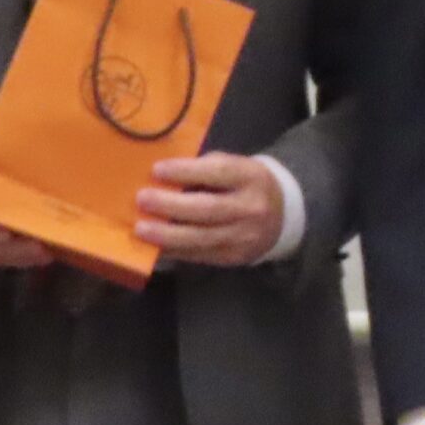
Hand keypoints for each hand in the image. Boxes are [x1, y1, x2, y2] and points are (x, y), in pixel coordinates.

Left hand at [134, 153, 283, 266]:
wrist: (283, 216)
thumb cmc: (247, 184)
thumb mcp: (236, 167)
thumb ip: (206, 169)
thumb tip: (163, 176)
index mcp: (251, 177)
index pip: (218, 172)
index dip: (186, 171)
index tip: (157, 170)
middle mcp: (251, 208)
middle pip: (208, 208)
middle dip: (171, 205)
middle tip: (142, 199)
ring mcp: (244, 236)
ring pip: (202, 238)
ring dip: (167, 234)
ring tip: (141, 228)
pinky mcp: (234, 257)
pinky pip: (200, 255)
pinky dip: (175, 250)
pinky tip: (155, 246)